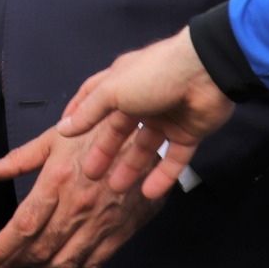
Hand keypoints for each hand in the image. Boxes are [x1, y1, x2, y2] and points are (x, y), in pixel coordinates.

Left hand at [0, 128, 164, 267]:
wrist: (144, 139)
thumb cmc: (93, 134)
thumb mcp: (51, 140)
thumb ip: (16, 160)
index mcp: (56, 181)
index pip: (23, 225)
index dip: (2, 248)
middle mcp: (77, 206)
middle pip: (40, 247)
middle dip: (16, 260)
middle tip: (2, 264)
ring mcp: (100, 222)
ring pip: (65, 260)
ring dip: (42, 266)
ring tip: (28, 262)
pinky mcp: (120, 232)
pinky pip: (92, 261)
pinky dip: (72, 267)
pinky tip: (61, 262)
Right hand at [53, 29, 234, 197]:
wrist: (205, 74)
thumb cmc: (151, 76)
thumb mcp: (112, 91)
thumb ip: (89, 112)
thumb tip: (63, 129)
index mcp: (121, 82)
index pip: (94, 100)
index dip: (80, 116)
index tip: (66, 135)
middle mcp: (141, 99)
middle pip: (118, 130)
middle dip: (104, 152)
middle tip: (91, 175)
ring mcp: (165, 118)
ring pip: (145, 148)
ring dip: (130, 168)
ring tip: (115, 189)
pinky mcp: (188, 134)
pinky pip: (173, 160)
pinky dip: (162, 177)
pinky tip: (149, 193)